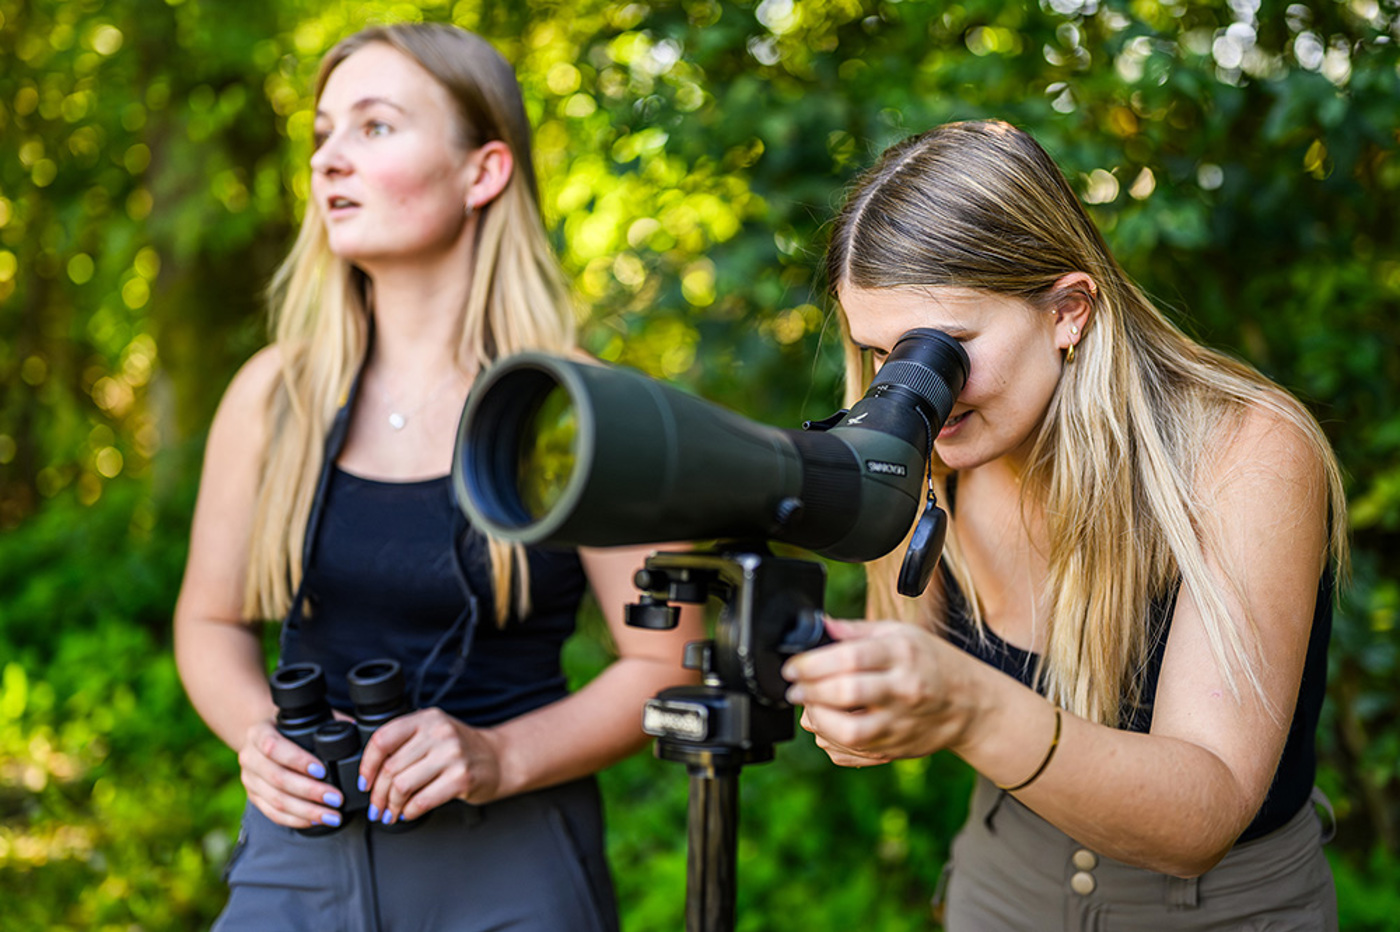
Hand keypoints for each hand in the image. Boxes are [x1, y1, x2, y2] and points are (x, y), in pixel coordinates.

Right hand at [238, 719, 345, 828]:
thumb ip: (328, 722)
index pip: (274, 747)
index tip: (322, 771)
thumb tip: (357, 729)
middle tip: (336, 798)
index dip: (298, 760)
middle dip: (310, 791)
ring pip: (276, 800)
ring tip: (332, 815)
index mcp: (258, 733)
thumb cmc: (290, 728)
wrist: (263, 739)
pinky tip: (315, 820)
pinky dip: (296, 819)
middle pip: (277, 778)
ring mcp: (249, 780)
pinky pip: (273, 813)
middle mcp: (249, 757)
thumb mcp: (304, 718)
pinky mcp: (254, 797)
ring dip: (306, 811)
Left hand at [357, 708, 502, 823]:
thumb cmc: (461, 750)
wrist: (499, 759)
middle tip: (376, 806)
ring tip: (391, 812)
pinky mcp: (461, 778)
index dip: (366, 765)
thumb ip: (406, 742)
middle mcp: (439, 733)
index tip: (364, 782)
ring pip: (402, 786)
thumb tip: (370, 772)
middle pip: (390, 768)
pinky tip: (408, 812)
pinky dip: (409, 812)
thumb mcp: (434, 732)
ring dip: (391, 806)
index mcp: (426, 719)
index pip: (383, 739)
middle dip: (377, 794)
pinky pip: (422, 801)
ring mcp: (451, 755)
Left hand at [781, 619, 972, 765]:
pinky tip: (828, 727)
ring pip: (848, 732)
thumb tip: (819, 625)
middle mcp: (902, 691)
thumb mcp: (900, 634)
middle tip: (795, 688)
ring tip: (810, 708)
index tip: (793, 666)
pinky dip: (830, 742)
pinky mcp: (895, 750)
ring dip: (818, 721)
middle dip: (810, 692)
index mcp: (901, 655)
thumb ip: (856, 631)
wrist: (971, 704)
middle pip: (846, 694)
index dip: (812, 663)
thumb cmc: (932, 662)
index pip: (849, 659)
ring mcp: (900, 724)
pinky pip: (853, 753)